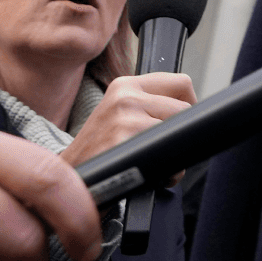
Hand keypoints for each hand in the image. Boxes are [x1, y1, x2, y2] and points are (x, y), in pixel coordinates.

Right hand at [57, 73, 194, 172]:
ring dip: (177, 158)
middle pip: (185, 111)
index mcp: (125, 85)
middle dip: (181, 135)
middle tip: (162, 151)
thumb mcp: (119, 113)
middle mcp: (124, 97)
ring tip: (156, 166)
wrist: (69, 177)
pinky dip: (170, 173)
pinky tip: (153, 177)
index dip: (188, 106)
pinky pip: (170, 158)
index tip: (179, 123)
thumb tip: (191, 108)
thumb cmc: (101, 150)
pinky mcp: (126, 143)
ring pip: (179, 135)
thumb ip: (150, 103)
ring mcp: (125, 119)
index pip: (182, 83)